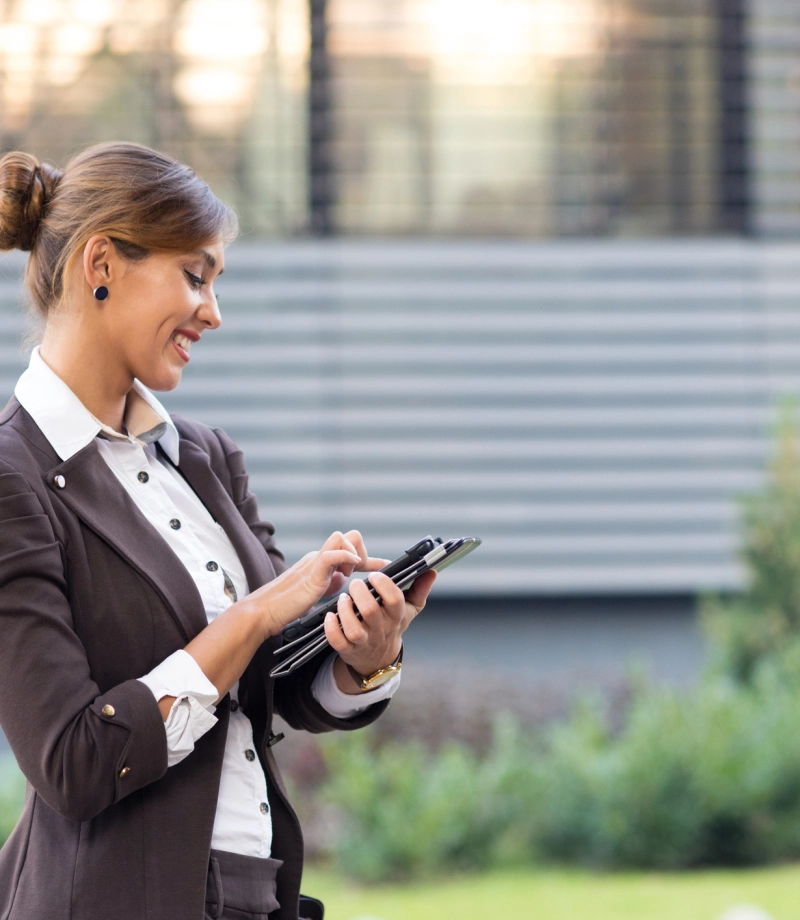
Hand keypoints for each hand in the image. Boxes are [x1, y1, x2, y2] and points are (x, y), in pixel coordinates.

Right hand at [244, 530, 387, 639]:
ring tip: (348, 575)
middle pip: (348, 535)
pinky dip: (344, 557)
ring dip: (352, 553)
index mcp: (321, 563)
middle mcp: (319, 557)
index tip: (386, 566)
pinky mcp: (311, 574)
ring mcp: (315, 563)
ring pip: (340, 537)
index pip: (349, 548)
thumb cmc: (287, 606)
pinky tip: (348, 572)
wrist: (263, 613)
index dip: (370, 558)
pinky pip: (331, 554)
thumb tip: (344, 579)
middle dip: (361, 551)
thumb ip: (330, 582)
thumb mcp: (317, 592)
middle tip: (356, 575)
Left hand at [324, 567, 436, 692]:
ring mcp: (365, 641)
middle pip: (370, 611)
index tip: (375, 574)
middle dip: (360, 593)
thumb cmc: (392, 625)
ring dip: (345, 610)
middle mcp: (381, 629)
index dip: (384, 585)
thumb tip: (432, 571)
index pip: (395, 599)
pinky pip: (338, 642)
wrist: (379, 657)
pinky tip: (330, 616)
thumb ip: (420, 589)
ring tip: (343, 598)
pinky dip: (332, 629)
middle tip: (355, 583)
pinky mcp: (349, 650)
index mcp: (396, 616)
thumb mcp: (410, 609)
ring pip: (354, 629)